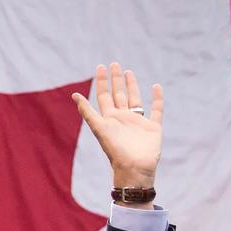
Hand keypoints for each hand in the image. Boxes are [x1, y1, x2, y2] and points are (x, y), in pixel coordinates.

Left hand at [70, 62, 162, 192]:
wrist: (133, 167)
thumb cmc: (115, 149)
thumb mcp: (99, 127)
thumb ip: (87, 111)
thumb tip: (73, 95)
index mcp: (110, 118)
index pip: (104, 96)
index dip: (101, 82)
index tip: (101, 67)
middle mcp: (123, 118)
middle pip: (118, 94)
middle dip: (115, 80)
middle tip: (114, 63)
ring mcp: (138, 122)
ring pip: (134, 99)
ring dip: (132, 86)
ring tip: (128, 71)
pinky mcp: (153, 127)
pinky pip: (156, 109)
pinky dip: (157, 98)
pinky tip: (156, 87)